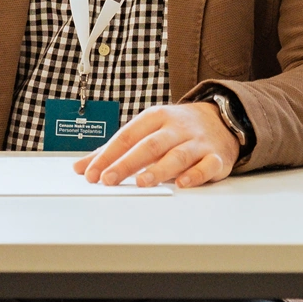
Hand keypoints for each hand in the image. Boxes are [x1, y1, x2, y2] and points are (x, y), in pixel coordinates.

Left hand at [73, 102, 239, 187]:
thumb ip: (114, 149)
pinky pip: (206, 165)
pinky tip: (182, 184)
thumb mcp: (146, 130)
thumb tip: (81, 167)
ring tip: (142, 182)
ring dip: (159, 169)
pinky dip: (195, 175)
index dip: (108, 155)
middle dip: (127, 163)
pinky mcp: (216, 156)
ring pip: (177, 155)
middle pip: (149, 145)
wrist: (222, 118)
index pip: (127, 136)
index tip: (91, 172)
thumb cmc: (176, 128)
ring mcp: (197, 142)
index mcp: (155, 117)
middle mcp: (175, 128)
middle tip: (108, 179)